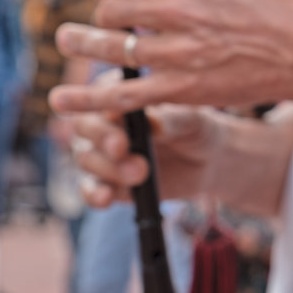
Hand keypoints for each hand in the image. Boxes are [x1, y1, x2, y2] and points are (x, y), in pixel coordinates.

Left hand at [48, 0, 292, 112]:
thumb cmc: (276, 13)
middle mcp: (176, 10)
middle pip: (109, 8)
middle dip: (105, 13)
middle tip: (112, 20)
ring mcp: (176, 51)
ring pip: (108, 45)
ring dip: (82, 43)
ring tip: (69, 40)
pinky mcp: (182, 89)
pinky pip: (123, 93)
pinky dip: (89, 97)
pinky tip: (62, 100)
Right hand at [68, 97, 217, 207]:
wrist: (207, 162)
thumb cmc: (196, 129)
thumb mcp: (191, 121)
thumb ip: (171, 120)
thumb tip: (152, 124)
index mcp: (119, 95)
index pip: (99, 94)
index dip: (101, 105)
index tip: (117, 116)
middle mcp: (102, 123)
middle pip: (85, 127)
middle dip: (102, 138)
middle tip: (122, 148)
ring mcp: (101, 154)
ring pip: (87, 159)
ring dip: (109, 168)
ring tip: (140, 173)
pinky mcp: (107, 183)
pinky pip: (90, 190)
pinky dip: (94, 195)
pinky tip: (105, 198)